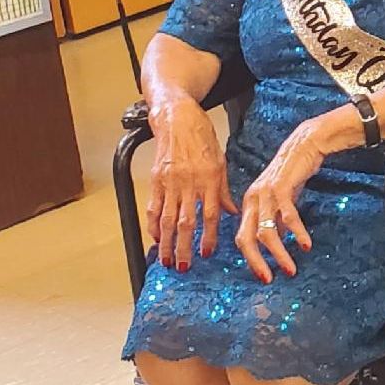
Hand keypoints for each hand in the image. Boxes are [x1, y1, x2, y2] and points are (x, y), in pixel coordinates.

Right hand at [147, 95, 237, 269]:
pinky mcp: (156, 179)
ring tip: (167, 261)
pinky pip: (153, 207)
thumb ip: (223, 190)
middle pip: (187, 221)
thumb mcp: (220, 160)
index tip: (207, 253)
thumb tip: (231, 213)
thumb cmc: (201, 136)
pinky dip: (153, 225)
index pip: (210, 214)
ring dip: (167, 243)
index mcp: (210, 178)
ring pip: (168, 218)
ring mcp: (171, 181)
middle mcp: (190, 181)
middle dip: (185, 247)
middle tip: (184, 267)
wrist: (177, 117)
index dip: (209, 236)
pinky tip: (155, 238)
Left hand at [235, 118, 333, 282]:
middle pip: (246, 238)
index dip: (250, 259)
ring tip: (291, 269)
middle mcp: (252, 200)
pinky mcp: (281, 188)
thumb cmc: (291, 173)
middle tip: (268, 279)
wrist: (303, 145)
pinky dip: (296, 233)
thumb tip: (277, 242)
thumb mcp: (279, 199)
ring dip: (278, 254)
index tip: (263, 276)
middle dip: (256, 262)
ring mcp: (265, 194)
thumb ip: (274, 220)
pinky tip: (305, 245)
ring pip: (266, 232)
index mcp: (248, 204)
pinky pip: (287, 217)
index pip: (242, 237)